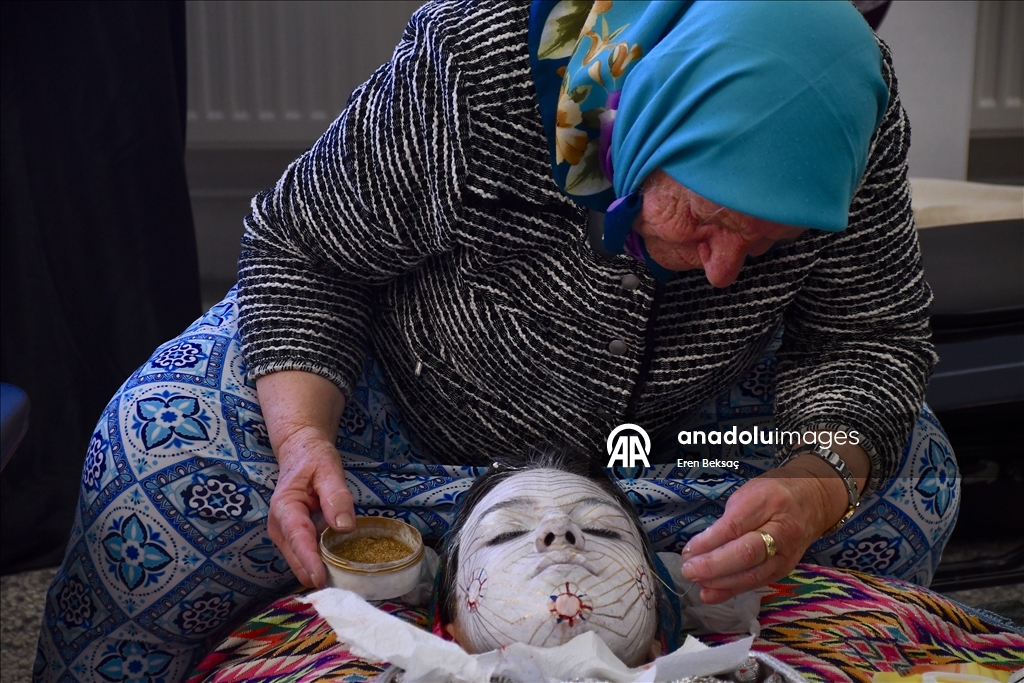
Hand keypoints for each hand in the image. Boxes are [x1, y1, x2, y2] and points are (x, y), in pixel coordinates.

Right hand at [269, 427, 354, 586]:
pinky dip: (319, 565)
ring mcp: (284, 534)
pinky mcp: (292, 538)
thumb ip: (336, 496)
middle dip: (316, 574)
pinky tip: (339, 569)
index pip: (299, 539)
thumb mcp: (328, 469)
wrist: (299, 451)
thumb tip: (345, 526)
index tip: (322, 580)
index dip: (310, 562)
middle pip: (296, 559)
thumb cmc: (313, 458)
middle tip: (344, 589)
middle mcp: (279, 526)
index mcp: (285, 508)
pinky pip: (304, 557)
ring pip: (299, 562)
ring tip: (345, 583)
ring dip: (318, 572)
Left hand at [680, 443, 868, 602]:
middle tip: (688, 570)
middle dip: (714, 566)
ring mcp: (787, 554)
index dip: (709, 542)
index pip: (735, 526)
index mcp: (769, 502)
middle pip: (747, 554)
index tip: (688, 550)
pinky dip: (731, 590)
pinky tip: (710, 594)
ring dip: (720, 582)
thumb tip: (699, 548)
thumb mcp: (747, 494)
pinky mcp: (785, 570)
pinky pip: (756, 583)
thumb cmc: (772, 493)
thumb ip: (727, 519)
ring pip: (753, 574)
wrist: (813, 501)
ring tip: (696, 582)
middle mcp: (782, 530)